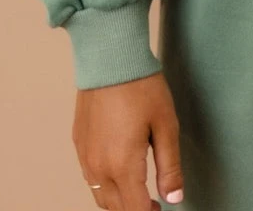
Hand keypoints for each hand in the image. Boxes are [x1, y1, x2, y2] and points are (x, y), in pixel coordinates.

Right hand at [73, 70, 184, 209]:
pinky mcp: (78, 143)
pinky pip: (90, 177)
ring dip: (118, 201)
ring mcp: (85, 156)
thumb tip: (174, 198)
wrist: (109, 57)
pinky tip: (119, 172)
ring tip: (138, 193)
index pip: (135, 210)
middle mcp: (99, 167)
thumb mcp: (166, 125)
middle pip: (116, 208)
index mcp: (122, 166)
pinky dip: (104, 185)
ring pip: (100, 196)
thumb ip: (170, 166)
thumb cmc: (142, 87)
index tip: (161, 210)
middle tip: (154, 205)